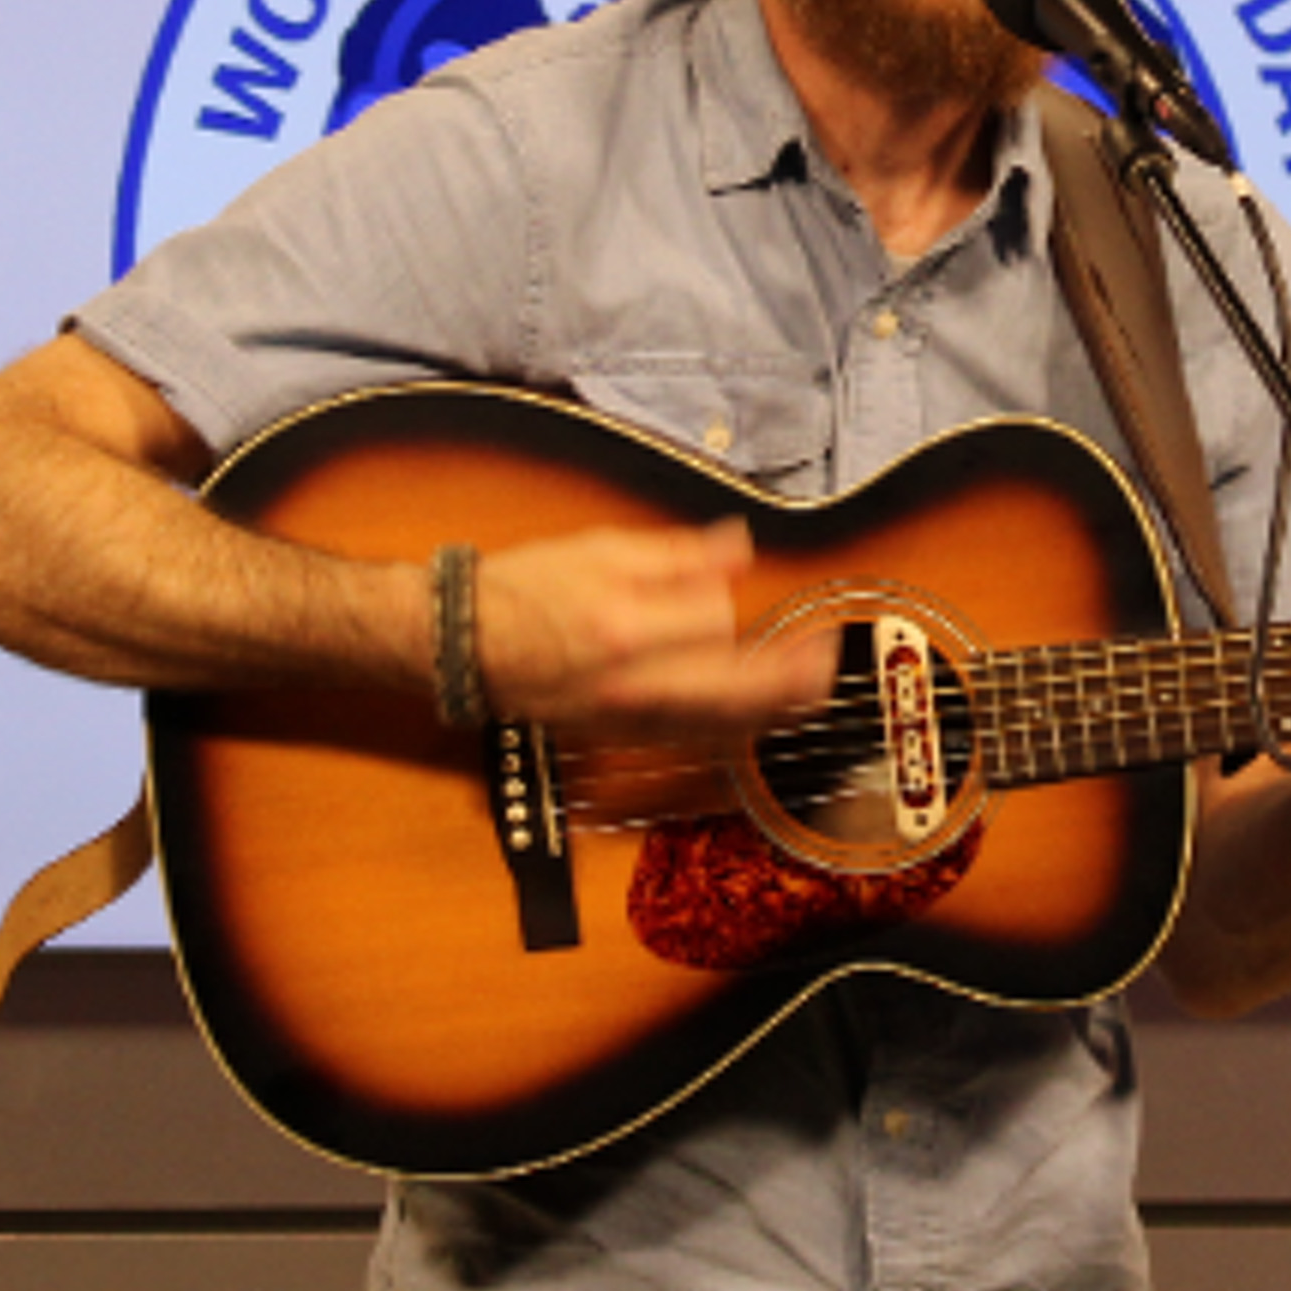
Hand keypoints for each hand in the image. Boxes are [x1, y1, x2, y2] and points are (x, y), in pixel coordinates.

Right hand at [470, 517, 836, 730]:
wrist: (465, 644)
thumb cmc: (528, 589)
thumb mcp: (600, 550)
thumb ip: (676, 555)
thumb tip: (738, 549)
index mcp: (625, 625)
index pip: (712, 618)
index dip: (729, 599)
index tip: (732, 585)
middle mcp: (630, 684)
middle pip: (732, 689)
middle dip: (786, 676)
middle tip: (824, 662)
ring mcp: (626, 719)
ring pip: (718, 724)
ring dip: (769, 707)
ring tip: (809, 689)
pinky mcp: (620, 737)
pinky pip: (691, 741)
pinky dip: (729, 728)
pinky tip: (754, 716)